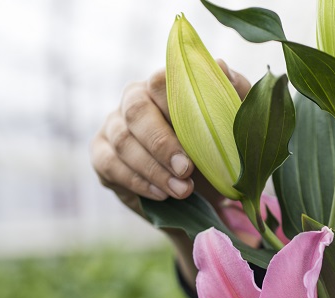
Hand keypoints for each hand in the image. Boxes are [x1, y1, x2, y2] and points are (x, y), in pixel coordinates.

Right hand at [90, 60, 251, 217]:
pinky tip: (161, 194)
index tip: (197, 135)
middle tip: (186, 170)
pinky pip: (110, 165)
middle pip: (136, 111)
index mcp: (162, 85)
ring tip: (182, 190)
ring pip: (123, 142)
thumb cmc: (215, 149)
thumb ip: (233, 93)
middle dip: (162, 143)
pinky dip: (137, 181)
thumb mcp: (231, 123)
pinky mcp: (101, 156)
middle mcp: (133, 100)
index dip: (174, 106)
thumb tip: (221, 66)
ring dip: (154, 169)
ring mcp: (113, 127)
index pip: (159, 81)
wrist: (201, 192)